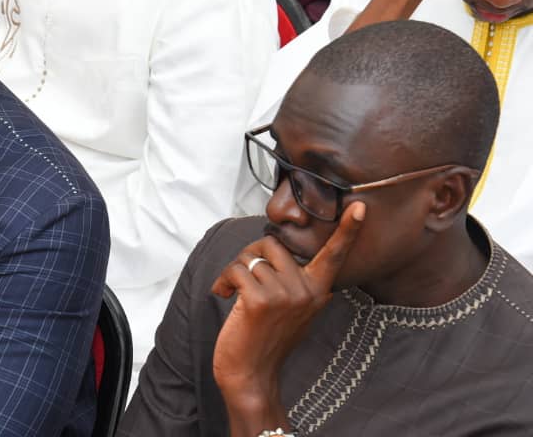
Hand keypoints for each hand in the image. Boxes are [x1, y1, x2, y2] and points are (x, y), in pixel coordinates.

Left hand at [211, 203, 365, 396]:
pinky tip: (222, 295)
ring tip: (231, 291)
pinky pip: (235, 270)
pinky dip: (222, 280)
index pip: (334, 255)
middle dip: (249, 256)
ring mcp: (285, 295)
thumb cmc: (264, 337)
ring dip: (233, 272)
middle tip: (242, 279)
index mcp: (318, 291)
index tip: (359, 206)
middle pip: (271, 244)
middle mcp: (307, 291)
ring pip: (249, 257)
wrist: (250, 374)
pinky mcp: (260, 300)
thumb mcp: (290, 308)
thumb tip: (269, 251)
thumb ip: (291, 281)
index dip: (346, 230)